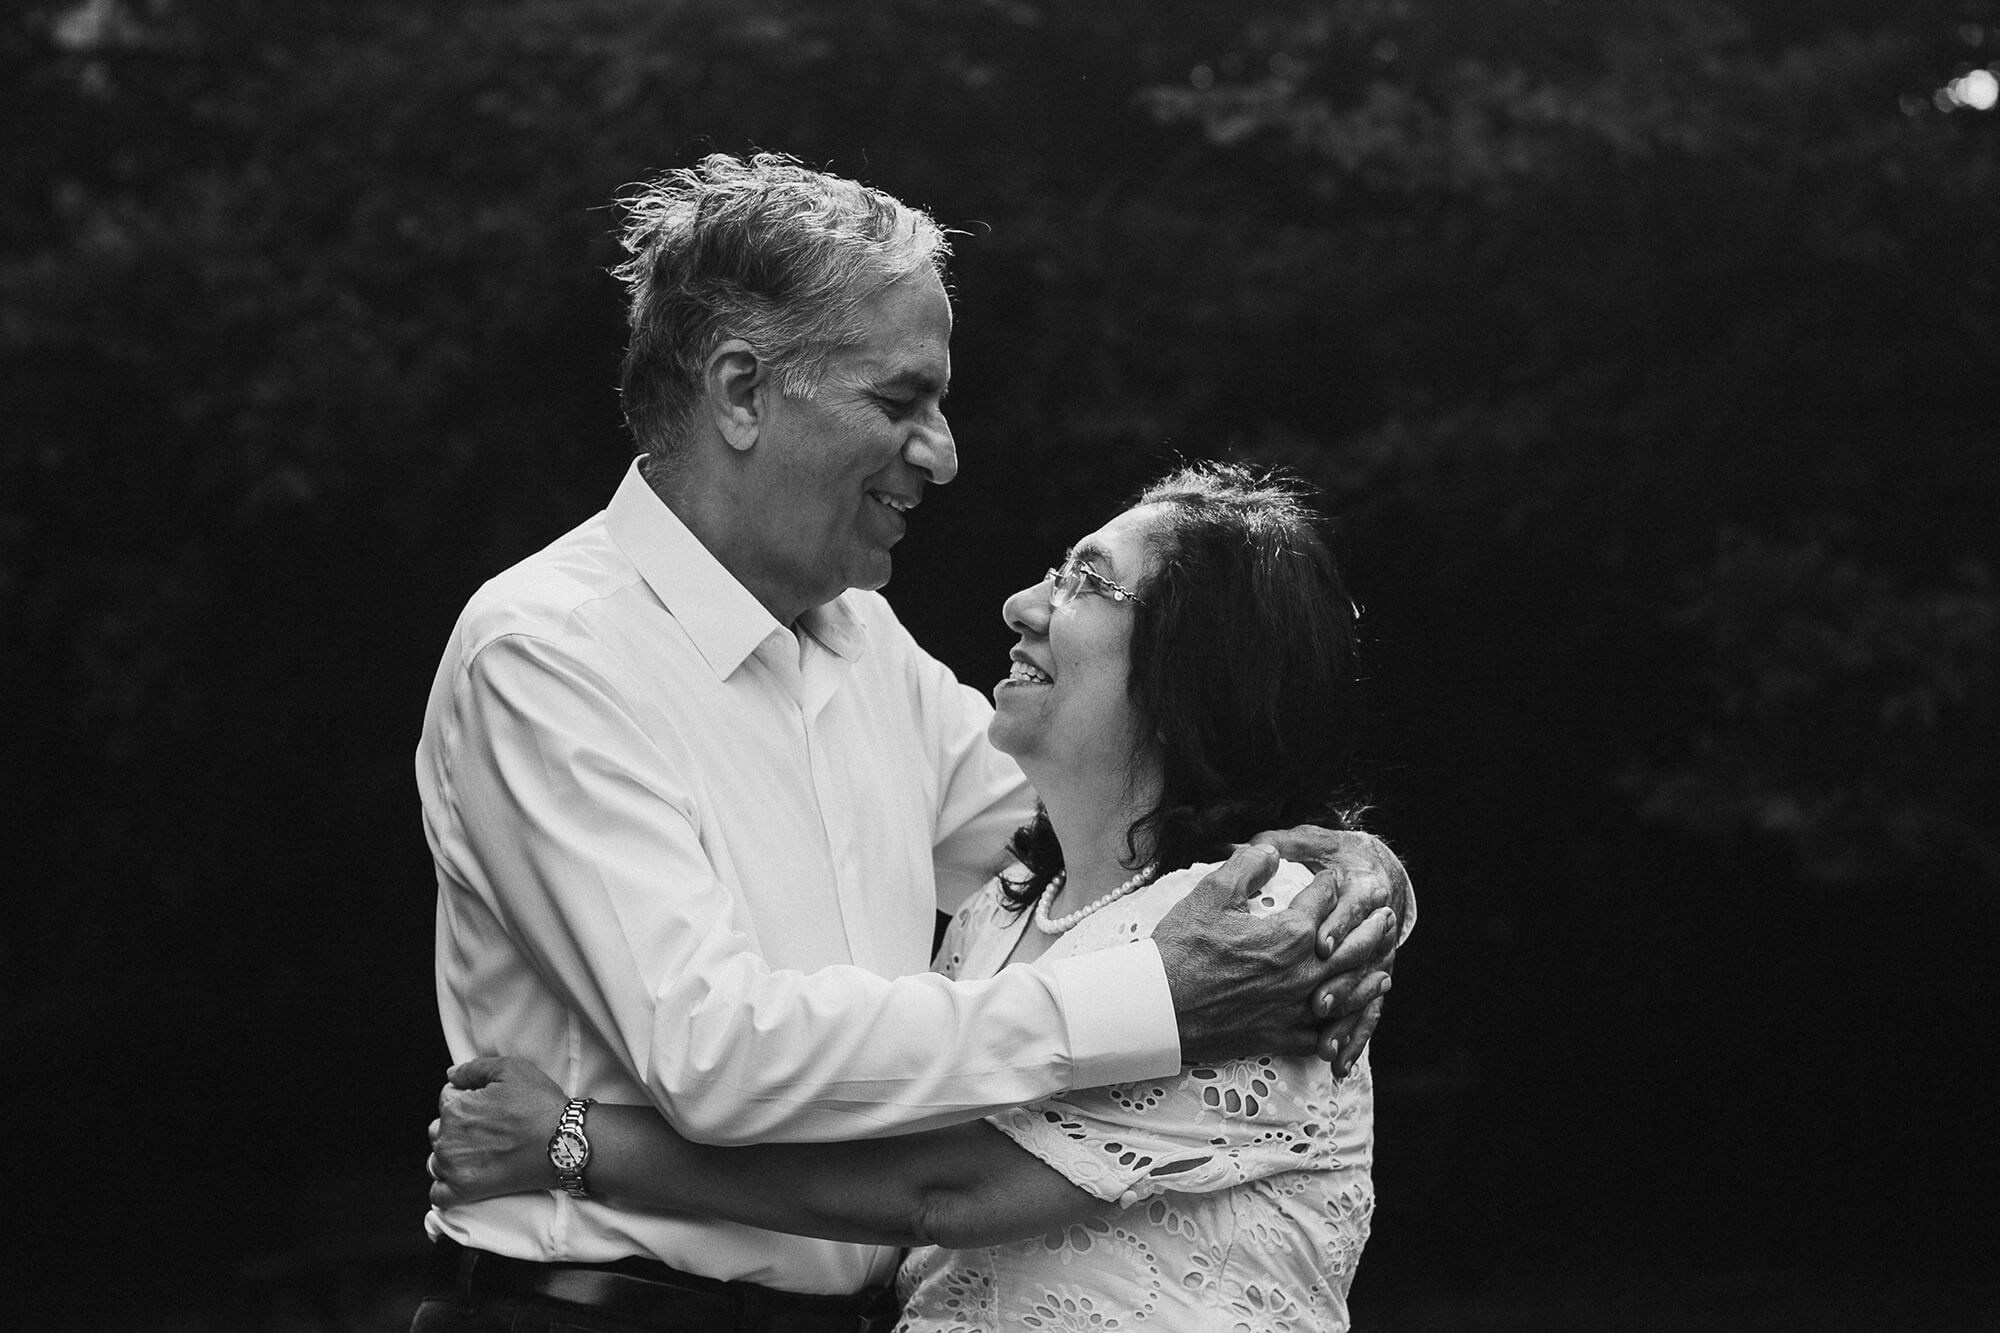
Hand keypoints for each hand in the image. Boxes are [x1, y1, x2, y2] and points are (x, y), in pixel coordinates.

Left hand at [427, 1055, 568, 1209]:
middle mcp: (448, 1139)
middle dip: (459, 1126)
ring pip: (438, 1159)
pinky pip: (439, 1194)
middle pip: (440, 1128)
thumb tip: (451, 1075)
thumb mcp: (511, 1069)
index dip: (468, 1096)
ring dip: (453, 1154)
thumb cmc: (540, 1106)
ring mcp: (454, 1168)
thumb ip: (473, 1068)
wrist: (564, 1143)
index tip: (489, 1104)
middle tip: (490, 1127)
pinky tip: (464, 1177)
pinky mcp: (465, 1191)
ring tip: (483, 1151)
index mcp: (455, 1108)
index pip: (446, 1098)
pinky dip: (446, 1187)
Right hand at [1152, 843, 1397, 1065]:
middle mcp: (1302, 973)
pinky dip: (1342, 1029)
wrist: (1156, 1009)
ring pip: (1347, 994)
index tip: (1335, 878)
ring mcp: (1294, 1008)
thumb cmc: (1178, 949)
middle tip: (1386, 916)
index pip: (1323, 901)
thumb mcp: (1210, 895)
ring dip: (1368, 977)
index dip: (1331, 884)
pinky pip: (1324, 1035)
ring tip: (1383, 968)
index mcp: (1289, 934)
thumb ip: (1246, 866)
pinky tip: (1349, 1023)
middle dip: (1370, 929)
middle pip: (1350, 948)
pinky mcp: (1281, 1037)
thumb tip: (1271, 850)